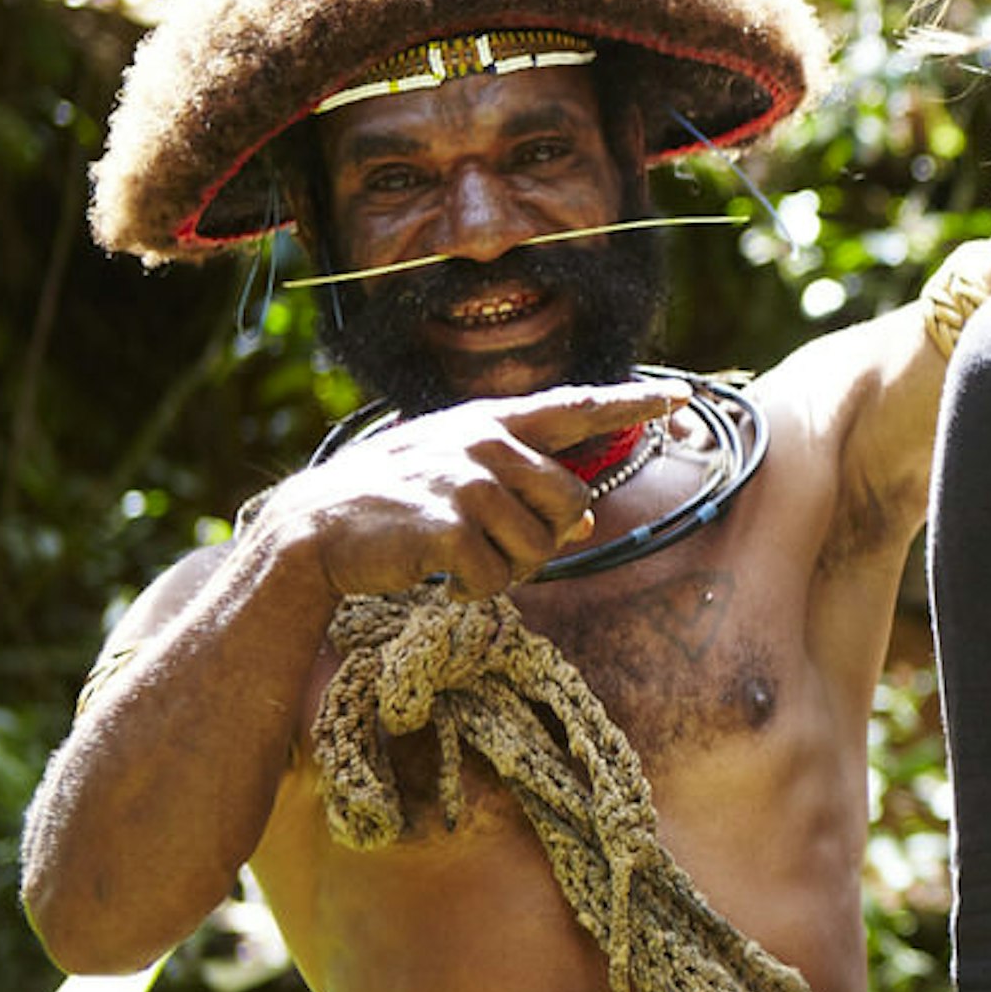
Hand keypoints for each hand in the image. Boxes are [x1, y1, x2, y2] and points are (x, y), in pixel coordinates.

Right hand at [287, 383, 684, 599]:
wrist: (311, 530)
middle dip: (540, 539)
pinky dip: (474, 593)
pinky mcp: (448, 525)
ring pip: (540, 549)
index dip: (629, 405)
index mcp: (489, 423)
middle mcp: (484, 442)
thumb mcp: (456, 478)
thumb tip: (584, 524)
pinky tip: (439, 579)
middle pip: (570, 504)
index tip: (679, 398)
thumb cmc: (389, 503)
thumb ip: (519, 487)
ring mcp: (467, 481)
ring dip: (506, 570)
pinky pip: (497, 580)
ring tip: (457, 557)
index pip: (574, 408)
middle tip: (486, 544)